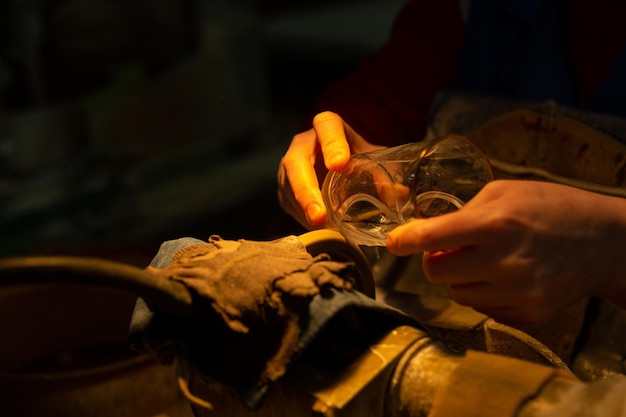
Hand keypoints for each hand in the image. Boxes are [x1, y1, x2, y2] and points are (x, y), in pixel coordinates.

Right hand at [277, 111, 383, 228]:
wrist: (337, 165)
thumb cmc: (356, 157)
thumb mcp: (371, 158)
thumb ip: (384, 172)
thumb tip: (398, 193)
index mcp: (328, 127)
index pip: (327, 126)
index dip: (331, 144)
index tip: (339, 165)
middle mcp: (303, 144)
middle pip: (296, 161)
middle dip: (306, 189)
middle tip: (320, 214)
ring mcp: (290, 167)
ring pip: (289, 186)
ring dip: (304, 208)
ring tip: (320, 226)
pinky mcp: (285, 188)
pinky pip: (289, 203)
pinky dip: (302, 217)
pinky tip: (317, 228)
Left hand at [386, 180, 625, 322]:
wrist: (603, 242)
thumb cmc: (550, 206)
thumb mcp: (505, 192)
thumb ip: (463, 212)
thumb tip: (425, 232)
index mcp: (495, 224)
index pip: (432, 238)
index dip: (405, 240)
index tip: (394, 243)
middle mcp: (503, 262)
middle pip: (436, 273)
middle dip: (435, 260)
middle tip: (449, 249)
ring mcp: (517, 293)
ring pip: (457, 294)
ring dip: (459, 278)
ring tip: (484, 260)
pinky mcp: (528, 315)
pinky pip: (483, 308)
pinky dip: (484, 293)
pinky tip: (504, 276)